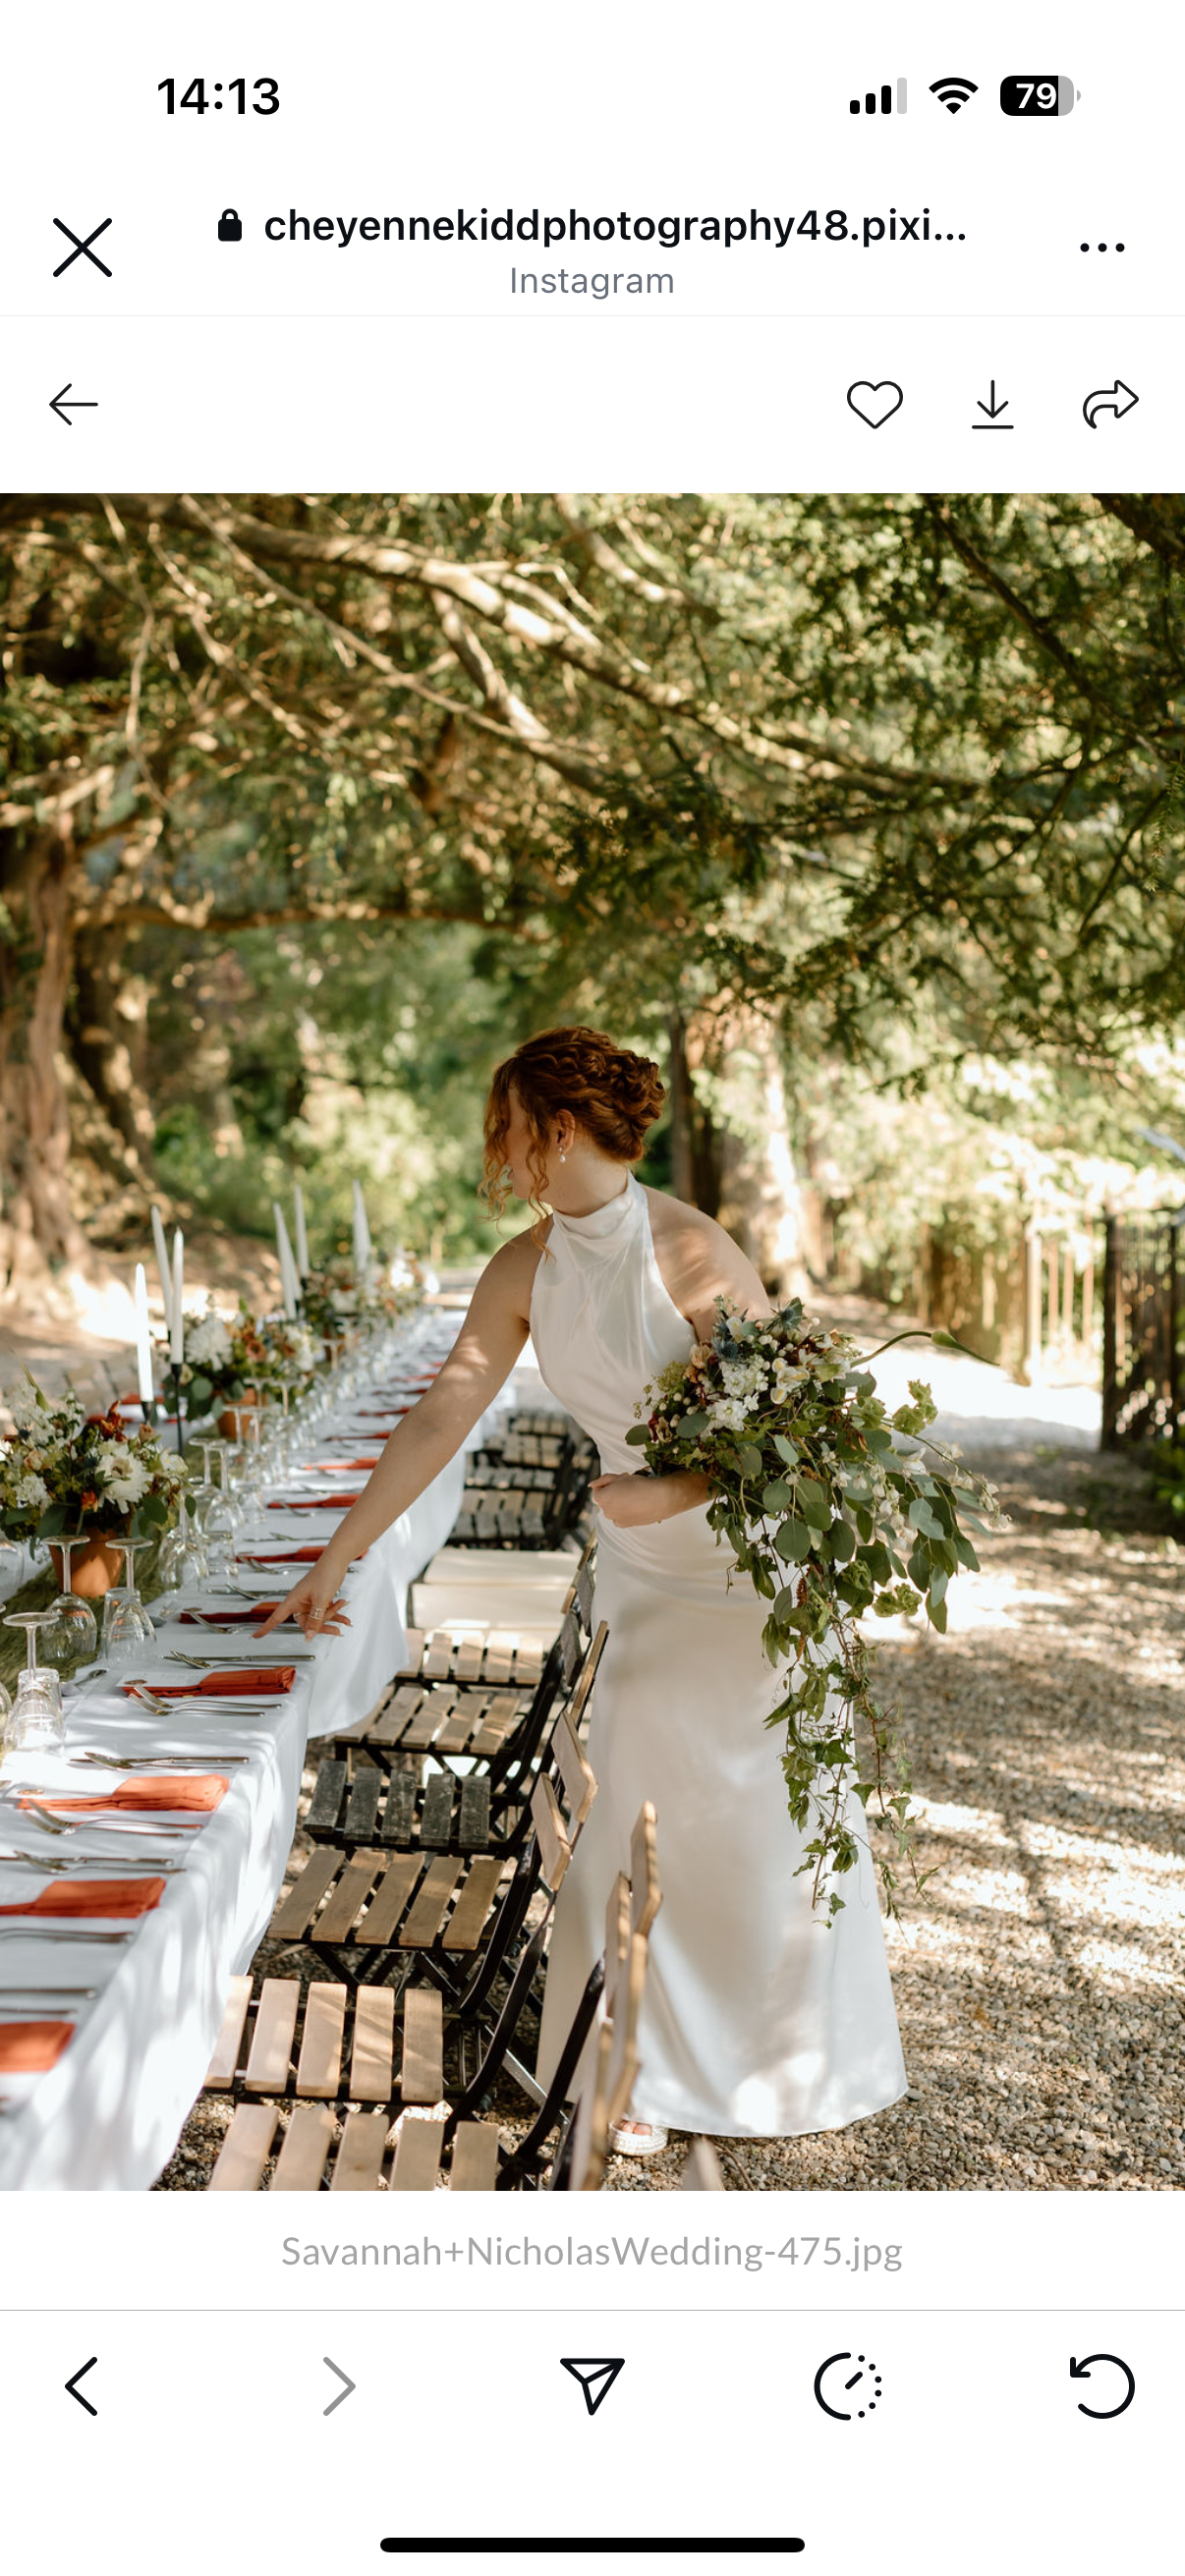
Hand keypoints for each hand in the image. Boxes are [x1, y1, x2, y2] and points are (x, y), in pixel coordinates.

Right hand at [254, 1560, 351, 1640]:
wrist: (337, 1561)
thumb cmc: (325, 1574)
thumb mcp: (321, 1600)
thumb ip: (316, 1620)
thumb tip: (309, 1636)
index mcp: (293, 1600)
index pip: (276, 1617)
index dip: (266, 1627)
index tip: (255, 1636)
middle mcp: (300, 1602)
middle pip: (307, 1623)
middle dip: (323, 1625)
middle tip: (336, 1629)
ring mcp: (310, 1601)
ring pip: (318, 1618)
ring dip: (332, 1619)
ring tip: (345, 1620)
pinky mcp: (319, 1599)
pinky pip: (325, 1612)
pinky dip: (336, 1613)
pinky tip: (344, 1614)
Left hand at [590, 1470, 704, 1527]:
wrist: (661, 1499)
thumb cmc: (642, 1486)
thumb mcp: (620, 1477)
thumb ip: (604, 1480)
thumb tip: (592, 1484)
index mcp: (603, 1499)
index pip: (597, 1490)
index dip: (606, 1483)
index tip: (617, 1479)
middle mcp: (607, 1512)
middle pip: (605, 1499)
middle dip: (613, 1491)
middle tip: (627, 1483)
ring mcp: (617, 1520)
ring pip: (613, 1508)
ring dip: (619, 1500)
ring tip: (634, 1493)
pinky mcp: (626, 1525)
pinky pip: (621, 1515)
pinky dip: (625, 1509)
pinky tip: (636, 1503)